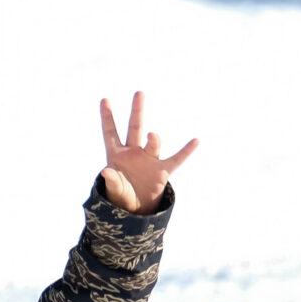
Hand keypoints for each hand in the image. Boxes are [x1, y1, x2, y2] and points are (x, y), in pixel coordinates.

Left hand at [97, 92, 196, 212]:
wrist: (136, 208)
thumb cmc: (121, 195)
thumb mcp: (114, 190)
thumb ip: (111, 181)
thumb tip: (106, 172)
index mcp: (117, 155)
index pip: (111, 132)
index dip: (107, 117)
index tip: (105, 100)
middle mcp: (134, 152)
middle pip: (135, 127)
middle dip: (137, 111)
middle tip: (139, 93)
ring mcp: (149, 160)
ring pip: (153, 144)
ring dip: (153, 140)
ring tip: (152, 136)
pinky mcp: (162, 171)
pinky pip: (177, 159)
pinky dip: (186, 151)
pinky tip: (195, 141)